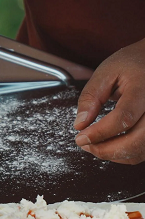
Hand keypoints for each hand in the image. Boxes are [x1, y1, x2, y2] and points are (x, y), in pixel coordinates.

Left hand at [74, 38, 144, 163]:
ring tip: (94, 146)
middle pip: (137, 140)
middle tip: (84, 145)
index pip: (124, 117)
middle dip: (106, 149)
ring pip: (142, 150)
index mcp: (144, 88)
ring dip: (116, 155)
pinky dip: (127, 154)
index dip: (100, 132)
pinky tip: (110, 146)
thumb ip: (91, 97)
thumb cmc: (132, 63)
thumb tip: (80, 124)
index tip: (81, 137)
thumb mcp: (106, 72)